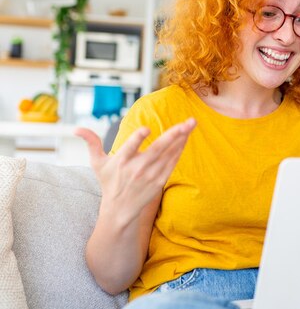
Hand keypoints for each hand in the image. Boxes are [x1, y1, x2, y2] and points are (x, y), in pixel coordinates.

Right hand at [75, 118, 196, 222]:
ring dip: (181, 139)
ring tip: (191, 124)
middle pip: (158, 149)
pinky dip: (179, 150)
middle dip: (174, 134)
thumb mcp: (97, 163)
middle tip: (188, 121)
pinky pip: (172, 163)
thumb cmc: (109, 182)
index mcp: (121, 161)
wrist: (120, 210)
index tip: (146, 129)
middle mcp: (137, 168)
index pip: (129, 147)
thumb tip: (76, 128)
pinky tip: (186, 138)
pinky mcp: (159, 181)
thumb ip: (91, 143)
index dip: (137, 138)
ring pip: (169, 154)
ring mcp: (150, 175)